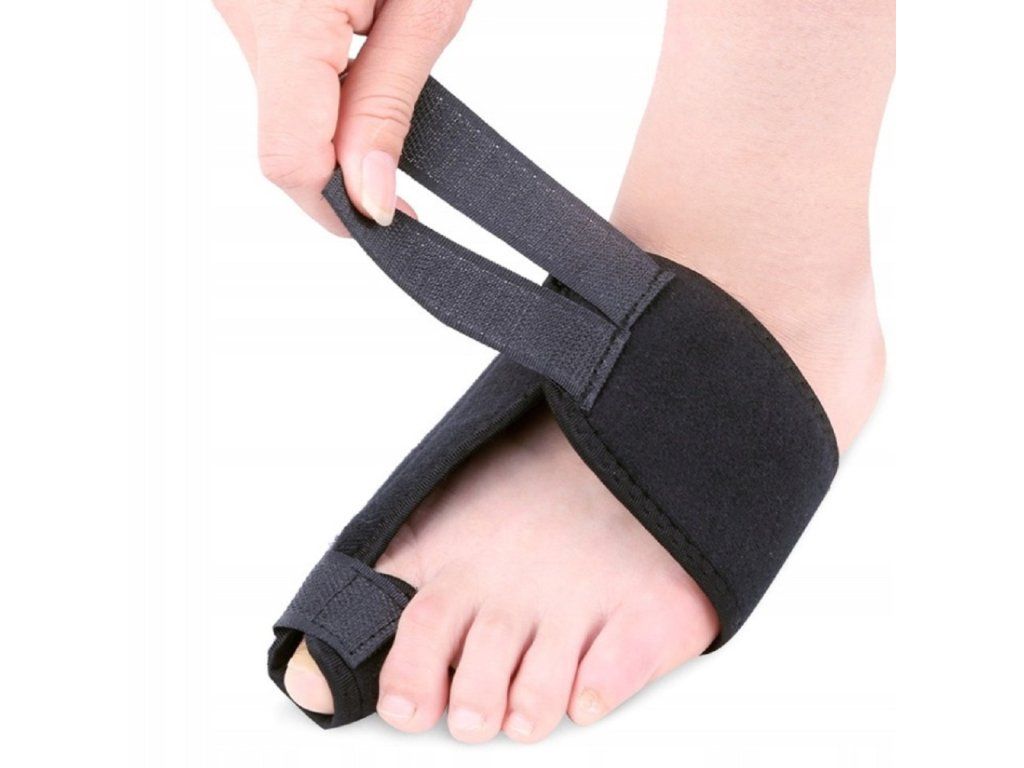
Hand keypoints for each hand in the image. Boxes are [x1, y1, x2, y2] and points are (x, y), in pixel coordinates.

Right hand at [215, 0, 470, 232]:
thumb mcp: (425, 7)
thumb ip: (387, 103)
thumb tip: (369, 197)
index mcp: (287, 17)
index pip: (293, 159)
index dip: (342, 203)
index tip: (391, 215)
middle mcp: (242, 13)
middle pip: (284, 140)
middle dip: (344, 160)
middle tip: (399, 151)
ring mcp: (235, 8)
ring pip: (280, 108)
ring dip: (334, 118)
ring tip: (385, 62)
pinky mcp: (243, 3)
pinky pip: (279, 70)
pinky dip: (320, 82)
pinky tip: (357, 44)